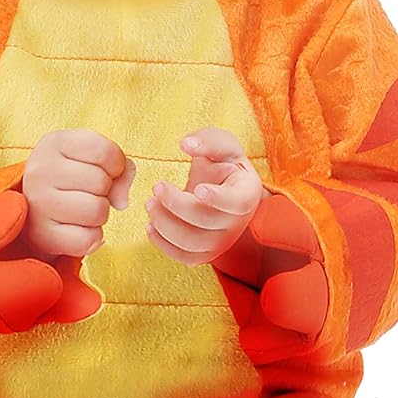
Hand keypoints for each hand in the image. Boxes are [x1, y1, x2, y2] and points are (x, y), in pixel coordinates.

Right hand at [22, 129, 135, 258]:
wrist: (33, 210)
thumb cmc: (69, 180)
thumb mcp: (91, 159)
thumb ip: (120, 168)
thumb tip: (121, 202)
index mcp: (53, 143)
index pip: (104, 151)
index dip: (115, 164)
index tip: (102, 170)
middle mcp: (40, 171)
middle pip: (101, 182)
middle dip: (104, 191)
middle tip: (85, 193)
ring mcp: (39, 204)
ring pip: (97, 211)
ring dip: (99, 215)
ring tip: (82, 210)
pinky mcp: (42, 235)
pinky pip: (89, 239)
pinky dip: (91, 237)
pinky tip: (76, 229)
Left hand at [145, 126, 266, 266]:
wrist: (223, 189)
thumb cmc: (223, 165)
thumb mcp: (222, 146)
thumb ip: (208, 140)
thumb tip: (187, 144)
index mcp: (247, 194)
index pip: (236, 202)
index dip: (217, 198)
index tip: (197, 188)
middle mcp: (238, 223)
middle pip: (207, 221)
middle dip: (177, 205)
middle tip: (157, 187)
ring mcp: (222, 242)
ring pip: (192, 243)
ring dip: (165, 225)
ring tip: (150, 204)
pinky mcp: (205, 254)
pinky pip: (183, 257)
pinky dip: (162, 244)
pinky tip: (151, 225)